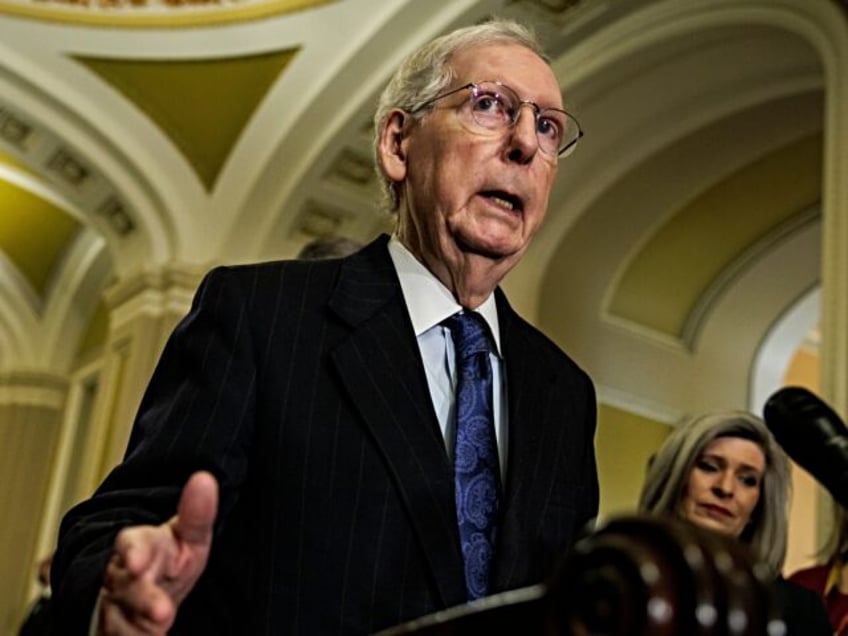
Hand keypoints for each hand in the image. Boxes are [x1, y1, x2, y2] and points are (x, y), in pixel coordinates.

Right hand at [97, 471, 217, 634]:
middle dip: (143, 599)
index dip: (134, 552)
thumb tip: (205, 479)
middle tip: (163, 611)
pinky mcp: (116, 632)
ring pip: (117, 620)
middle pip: (127, 588)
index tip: (138, 561)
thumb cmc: (168, 560)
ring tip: (159, 626)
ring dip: (135, 628)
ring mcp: (116, 608)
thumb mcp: (188, 536)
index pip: (131, 544)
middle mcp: (122, 578)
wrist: (149, 593)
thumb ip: (197, 513)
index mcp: (139, 546)